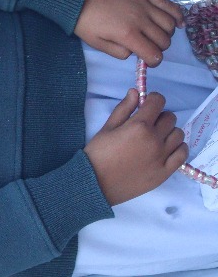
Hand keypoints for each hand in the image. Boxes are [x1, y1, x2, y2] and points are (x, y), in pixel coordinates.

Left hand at [76, 0, 184, 66]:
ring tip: (156, 34)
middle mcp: (141, 19)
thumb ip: (118, 52)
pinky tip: (177, 22)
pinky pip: (170, 5)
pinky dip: (177, 15)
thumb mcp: (96, 43)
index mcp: (127, 34)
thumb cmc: (84, 20)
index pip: (154, 54)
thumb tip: (135, 53)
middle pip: (164, 40)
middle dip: (159, 48)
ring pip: (170, 23)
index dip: (154, 61)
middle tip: (148, 46)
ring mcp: (145, 3)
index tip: (149, 61)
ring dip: (167, 33)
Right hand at [84, 89, 187, 204]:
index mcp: (139, 126)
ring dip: (169, 132)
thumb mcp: (106, 129)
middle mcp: (154, 139)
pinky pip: (182, 153)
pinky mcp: (165, 171)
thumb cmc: (97, 155)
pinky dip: (177, 148)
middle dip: (159, 117)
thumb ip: (123, 109)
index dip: (153, 100)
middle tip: (147, 125)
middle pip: (170, 118)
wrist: (94, 184)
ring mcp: (162, 156)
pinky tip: (166, 149)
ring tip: (156, 139)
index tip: (148, 104)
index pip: (158, 102)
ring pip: (178, 134)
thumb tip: (135, 92)